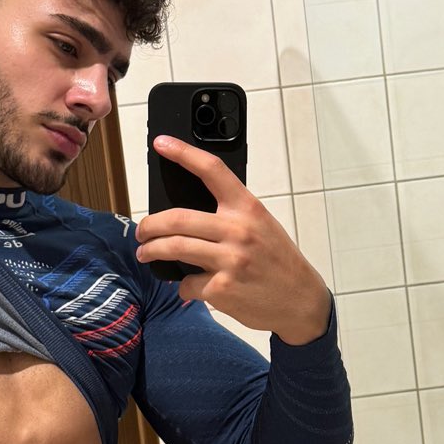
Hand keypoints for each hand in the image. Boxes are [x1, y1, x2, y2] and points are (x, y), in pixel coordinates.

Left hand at [137, 137, 331, 343]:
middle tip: (142, 231)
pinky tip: (191, 287)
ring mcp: (230, 260)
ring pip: (174, 249)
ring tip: (146, 253)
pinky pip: (188, 284)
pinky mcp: (222, 288)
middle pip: (177, 218)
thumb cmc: (279, 262)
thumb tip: (188, 219)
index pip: (212, 171)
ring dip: (152, 251)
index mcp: (248, 209)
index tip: (161, 143)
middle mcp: (238, 230)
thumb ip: (231, 217)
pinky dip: (184, 287)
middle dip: (149, 225)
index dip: (183, 153)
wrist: (301, 300)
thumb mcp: (263, 227)